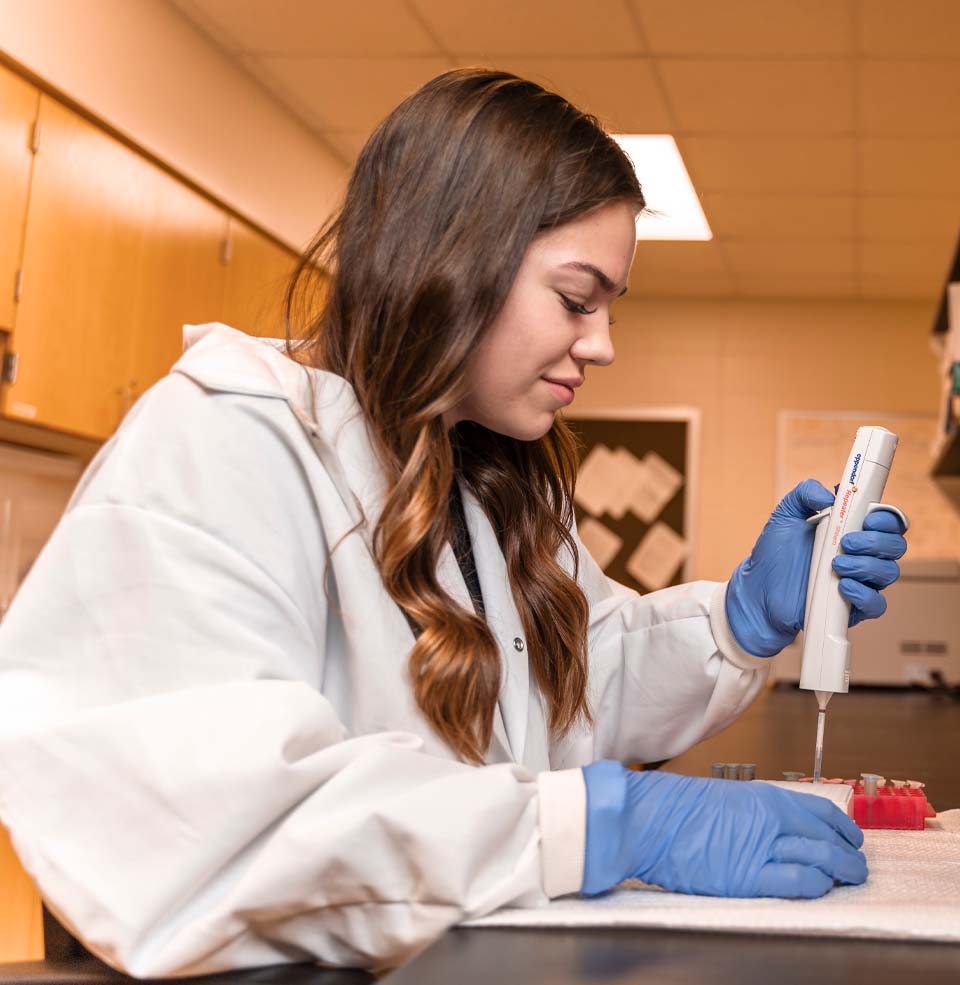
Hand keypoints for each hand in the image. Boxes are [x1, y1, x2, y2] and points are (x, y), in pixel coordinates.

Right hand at [581, 761, 866, 898]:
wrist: (650, 819)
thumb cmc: (680, 809)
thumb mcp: (729, 799)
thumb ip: (759, 814)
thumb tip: (784, 833)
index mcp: (766, 797)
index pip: (822, 812)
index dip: (845, 828)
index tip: (852, 839)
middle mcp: (771, 818)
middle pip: (828, 837)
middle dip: (850, 856)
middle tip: (857, 867)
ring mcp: (762, 846)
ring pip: (822, 858)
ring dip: (843, 872)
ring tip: (848, 880)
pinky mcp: (749, 876)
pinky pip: (799, 880)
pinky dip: (817, 884)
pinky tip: (820, 887)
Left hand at [725, 479, 906, 656]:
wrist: (758, 589)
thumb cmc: (775, 552)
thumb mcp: (785, 515)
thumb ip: (804, 493)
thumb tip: (829, 494)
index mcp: (852, 530)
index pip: (888, 522)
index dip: (886, 518)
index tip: (867, 518)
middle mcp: (862, 555)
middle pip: (895, 546)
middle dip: (875, 542)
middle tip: (845, 543)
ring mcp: (860, 581)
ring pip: (888, 573)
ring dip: (865, 566)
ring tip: (834, 565)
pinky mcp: (853, 607)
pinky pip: (877, 604)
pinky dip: (864, 594)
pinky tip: (842, 587)